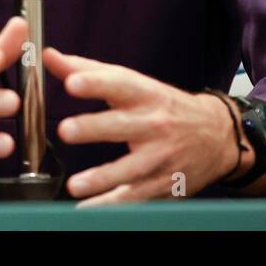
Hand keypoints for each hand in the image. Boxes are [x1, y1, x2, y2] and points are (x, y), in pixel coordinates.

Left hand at [44, 46, 240, 206]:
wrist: (216, 135)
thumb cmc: (164, 107)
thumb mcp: (133, 84)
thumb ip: (88, 71)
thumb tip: (49, 57)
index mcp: (145, 94)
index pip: (119, 84)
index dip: (95, 82)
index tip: (72, 82)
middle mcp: (154, 124)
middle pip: (122, 126)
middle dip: (94, 128)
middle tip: (65, 130)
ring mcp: (160, 156)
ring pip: (130, 169)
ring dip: (102, 178)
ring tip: (75, 185)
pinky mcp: (163, 183)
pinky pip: (135, 196)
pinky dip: (112, 204)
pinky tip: (88, 209)